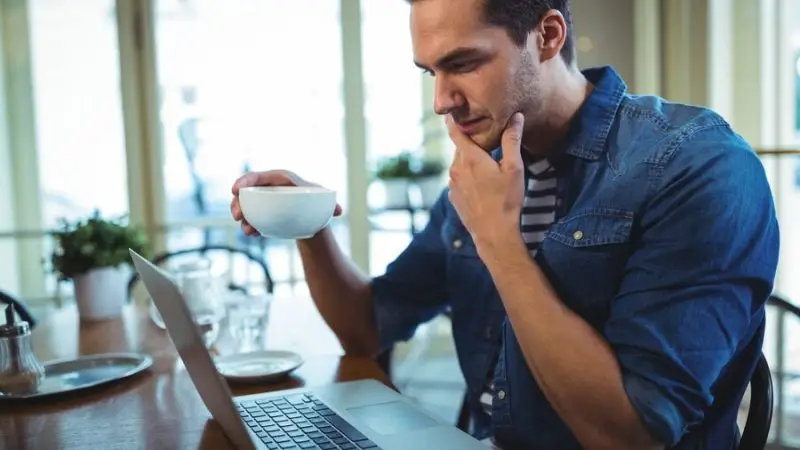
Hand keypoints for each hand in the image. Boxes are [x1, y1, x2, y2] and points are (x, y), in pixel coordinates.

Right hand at [230, 170, 342, 235]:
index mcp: (281, 179)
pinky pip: (250, 217)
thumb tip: (339, 210)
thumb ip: (330, 205)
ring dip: (242, 217)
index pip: (259, 176)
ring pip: (245, 206)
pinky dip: (249, 225)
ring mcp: (263, 200)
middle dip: (237, 202)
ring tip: (248, 231)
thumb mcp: (322, 202)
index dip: (244, 180)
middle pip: (247, 191)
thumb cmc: (316, 202)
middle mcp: (269, 187)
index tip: (235, 190)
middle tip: (237, 216)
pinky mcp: (262, 213)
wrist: (313, 215)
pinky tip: (252, 234)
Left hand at [447, 112, 525, 245]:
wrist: (493, 233)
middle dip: (471, 143)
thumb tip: (516, 117)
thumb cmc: (506, 200)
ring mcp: (452, 184)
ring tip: (487, 166)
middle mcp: (455, 169)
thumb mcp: (514, 168)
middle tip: (485, 140)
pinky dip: (468, 177)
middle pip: (460, 148)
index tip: (453, 111)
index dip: (454, 120)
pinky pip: (459, 180)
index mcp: (469, 158)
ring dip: (470, 162)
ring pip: (459, 164)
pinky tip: (483, 186)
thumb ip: (512, 140)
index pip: (455, 131)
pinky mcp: (453, 197)